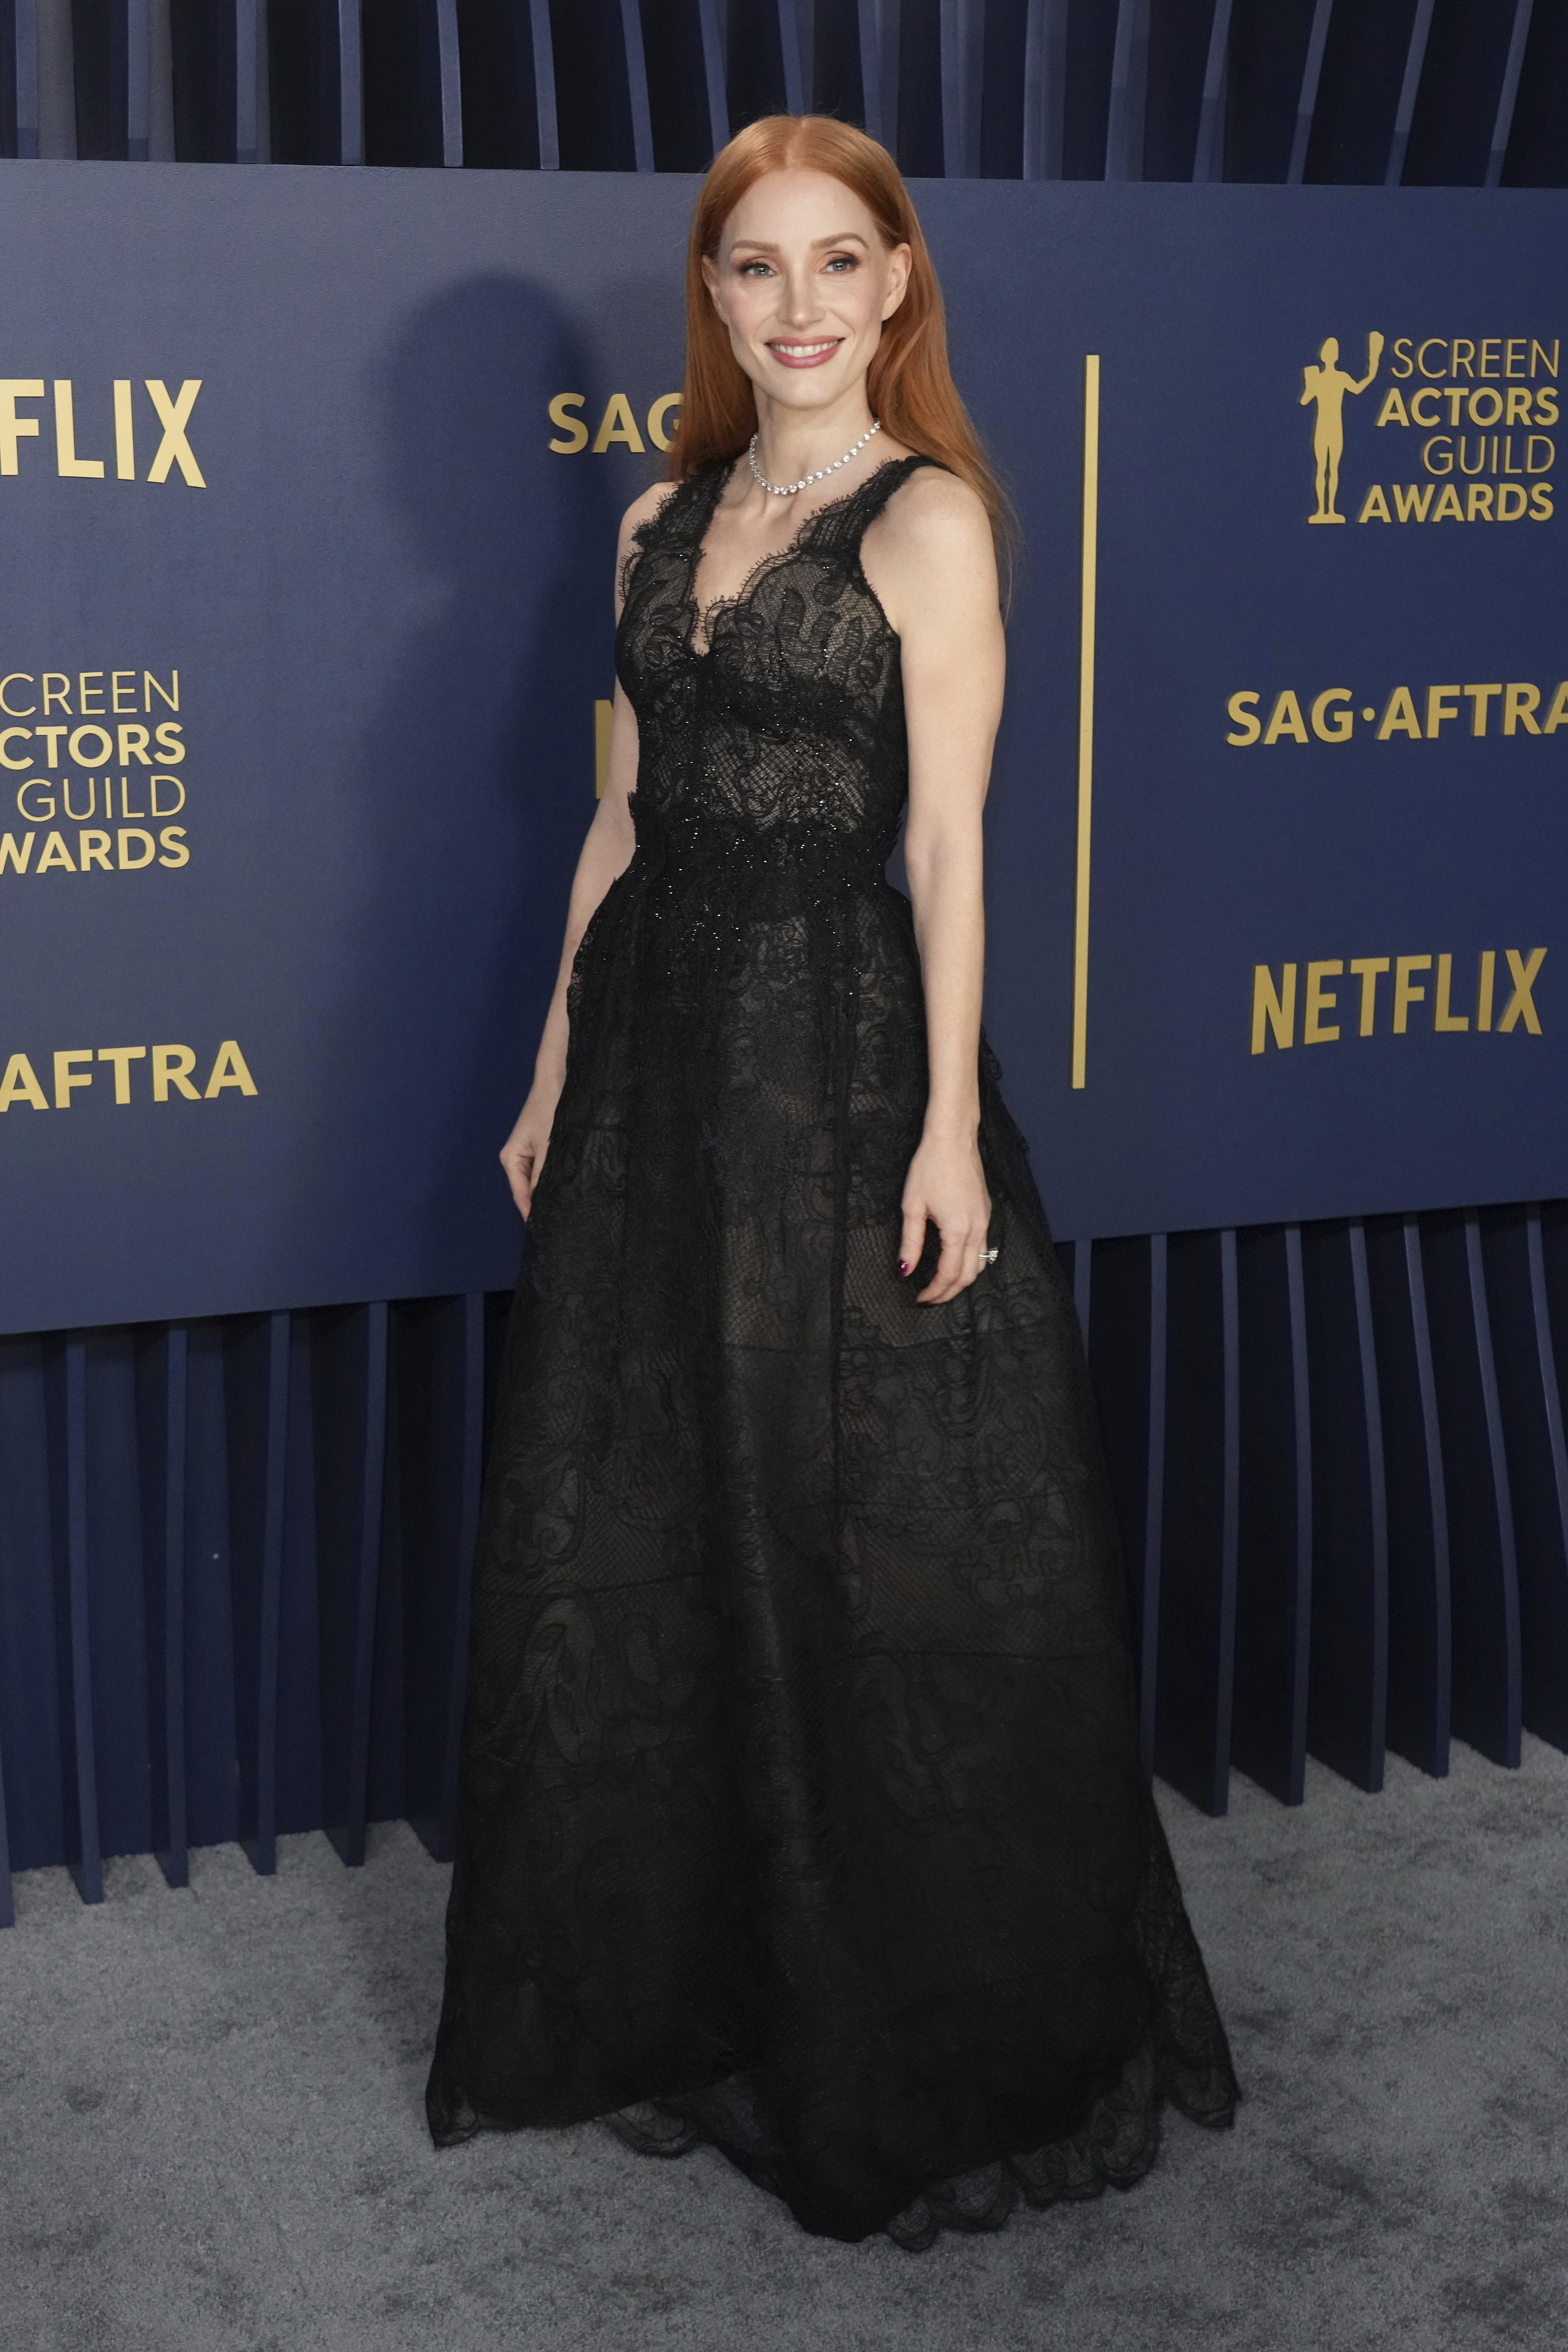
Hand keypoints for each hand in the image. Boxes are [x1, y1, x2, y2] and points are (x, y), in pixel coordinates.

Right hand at [500, 1079, 560, 1219]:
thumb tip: (542, 1204)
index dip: (531, 1213)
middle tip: (559, 1223)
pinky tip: (565, 1188)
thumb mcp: (548, 1147)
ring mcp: (528, 1154)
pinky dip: (552, 1180)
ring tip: (564, 1210)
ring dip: (548, 1192)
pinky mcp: (540, 1148)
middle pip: (526, 1190)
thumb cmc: (550, 1111)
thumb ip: (543, 1177)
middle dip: (540, 1204)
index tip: (544, 1231)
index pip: (520, 1195)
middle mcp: (516, 1159)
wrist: (557, 1081)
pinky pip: (544, 1171)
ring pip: (536, 1182)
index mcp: (511, 1159)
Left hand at [898, 1132, 991, 1303]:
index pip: (949, 1274)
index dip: (934, 1292)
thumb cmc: (931, 1166)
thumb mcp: (912, 1207)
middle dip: (949, 1291)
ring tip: (940, 1284)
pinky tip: (954, 1260)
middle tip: (929, 1298)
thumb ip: (910, 1243)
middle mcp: (978, 1228)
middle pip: (969, 1275)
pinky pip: (983, 1247)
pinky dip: (970, 1262)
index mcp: (959, 1230)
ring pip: (980, 1263)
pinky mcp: (985, 1211)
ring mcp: (985, 1220)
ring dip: (962, 1279)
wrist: (953, 1137)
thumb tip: (904, 1271)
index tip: (920, 1299)